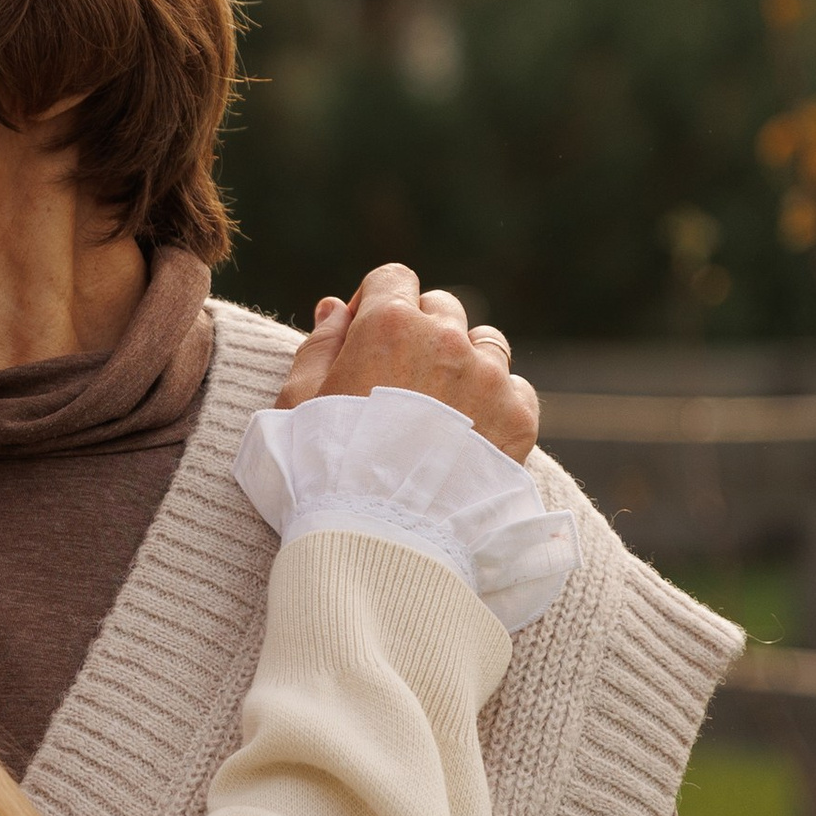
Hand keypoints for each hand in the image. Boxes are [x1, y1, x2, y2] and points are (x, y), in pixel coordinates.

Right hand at [277, 262, 539, 463]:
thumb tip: (335, 306)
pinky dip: (497, 401)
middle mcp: (446, 338)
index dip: (376, 303)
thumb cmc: (325, 470)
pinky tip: (469, 434)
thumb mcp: (296, 402)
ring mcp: (488, 376)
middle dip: (422, 332)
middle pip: (442, 308)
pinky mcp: (518, 416)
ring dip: (465, 360)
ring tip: (441, 408)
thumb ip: (319, 345)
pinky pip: (516, 387)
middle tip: (401, 381)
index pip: (394, 278)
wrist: (382, 537)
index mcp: (388, 324)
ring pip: (486, 341)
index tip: (367, 337)